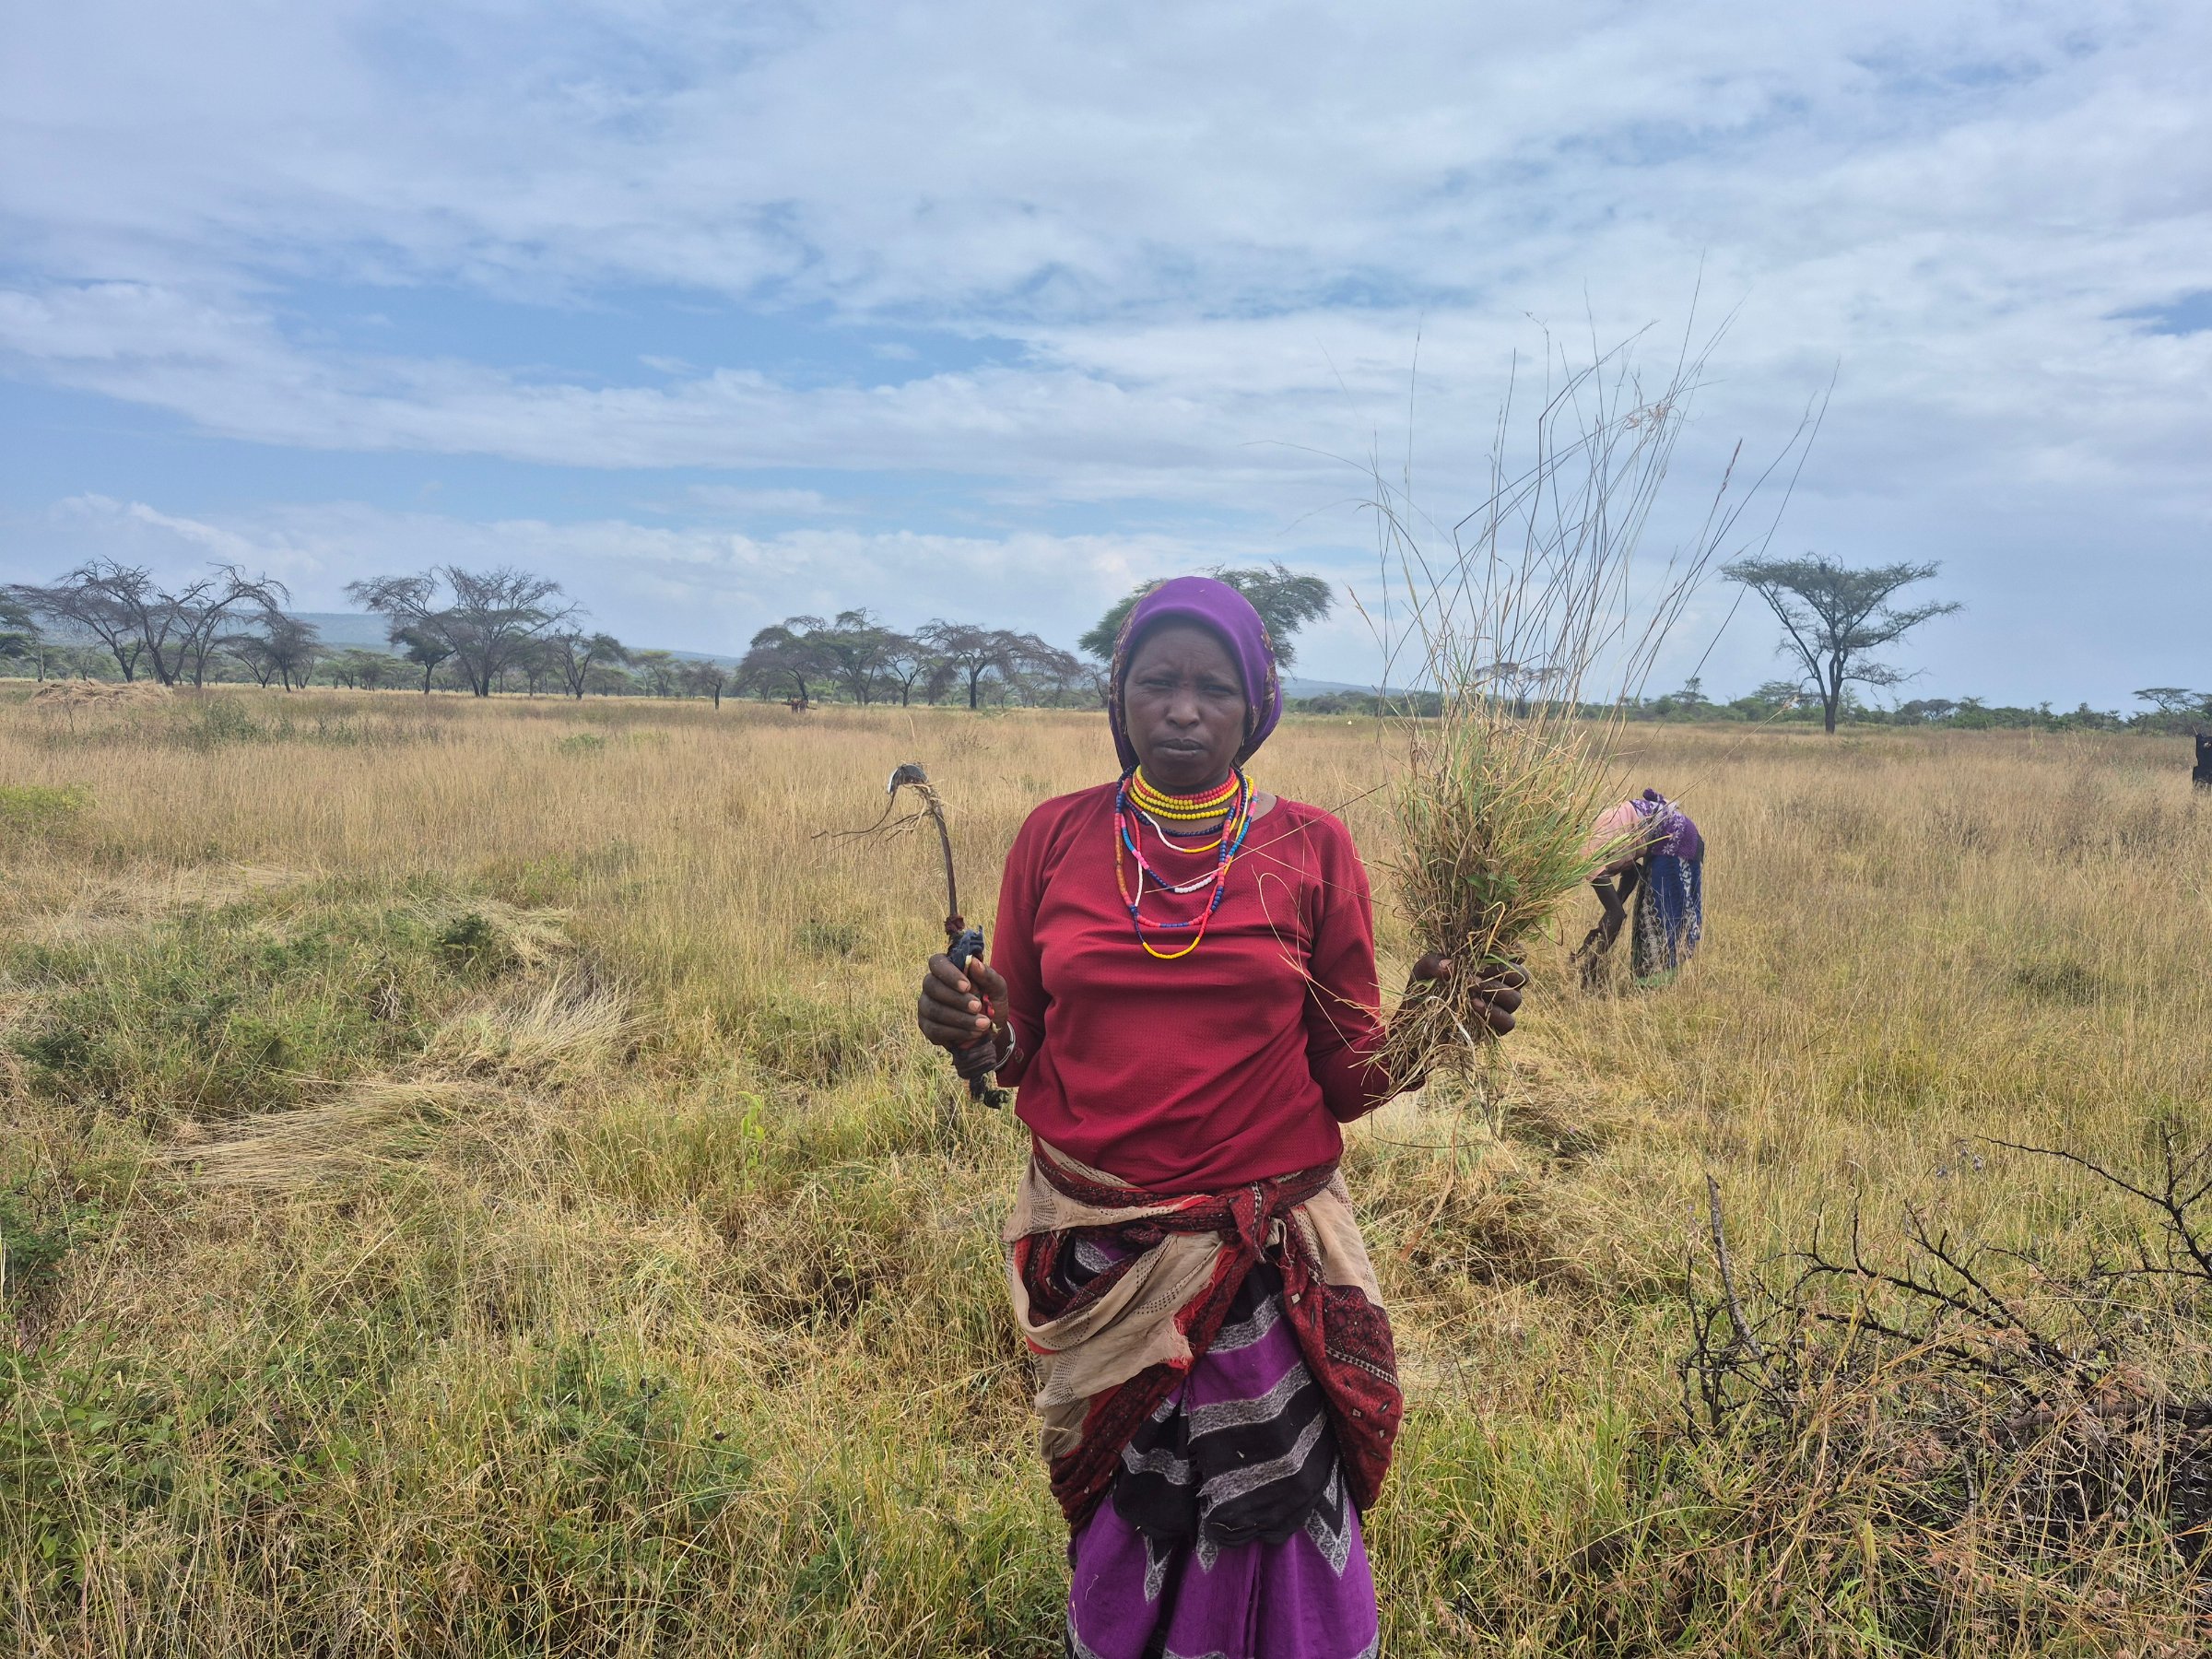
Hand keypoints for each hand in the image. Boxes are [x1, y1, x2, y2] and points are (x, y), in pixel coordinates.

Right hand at [917, 952, 1010, 1054]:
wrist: (991, 1030)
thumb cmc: (991, 1003)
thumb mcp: (997, 989)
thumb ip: (987, 976)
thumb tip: (974, 963)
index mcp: (947, 969)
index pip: (937, 963)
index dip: (949, 974)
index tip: (967, 986)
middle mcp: (931, 985)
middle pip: (932, 986)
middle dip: (956, 999)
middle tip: (978, 1007)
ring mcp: (926, 1006)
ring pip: (934, 1010)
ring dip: (960, 1018)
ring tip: (983, 1024)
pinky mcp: (927, 1027)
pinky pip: (935, 1029)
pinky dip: (957, 1032)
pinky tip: (973, 1033)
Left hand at [1408, 954, 1526, 1036]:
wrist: (1417, 1019)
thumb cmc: (1424, 988)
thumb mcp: (1423, 970)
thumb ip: (1434, 961)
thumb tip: (1451, 965)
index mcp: (1491, 966)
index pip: (1517, 955)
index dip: (1513, 952)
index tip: (1491, 952)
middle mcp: (1501, 985)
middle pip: (1522, 976)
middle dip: (1502, 971)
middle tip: (1477, 972)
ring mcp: (1501, 1007)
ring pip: (1516, 998)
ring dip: (1495, 990)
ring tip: (1471, 987)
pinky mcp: (1497, 1028)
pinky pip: (1509, 1021)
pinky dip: (1494, 1012)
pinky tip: (1474, 1005)